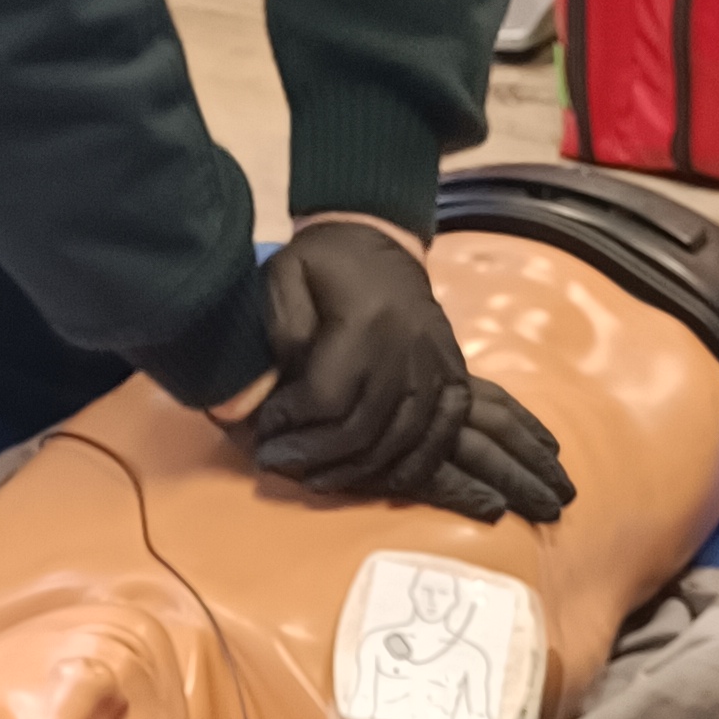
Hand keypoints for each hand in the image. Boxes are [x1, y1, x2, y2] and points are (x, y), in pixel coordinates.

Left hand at [249, 221, 572, 522]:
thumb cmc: (324, 260)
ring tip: (315, 479)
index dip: (291, 425)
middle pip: (361, 429)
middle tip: (275, 463)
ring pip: (399, 441)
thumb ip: (282, 330)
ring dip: (355, 471)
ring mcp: (436, 365)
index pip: (327, 399)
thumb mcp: (285, 274)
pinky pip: (442, 433)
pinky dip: (414, 466)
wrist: (381, 237)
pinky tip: (382, 481)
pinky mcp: (454, 374)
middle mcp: (407, 349)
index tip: (264, 431)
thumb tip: (285, 388)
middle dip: (312, 455)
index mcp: (364, 323)